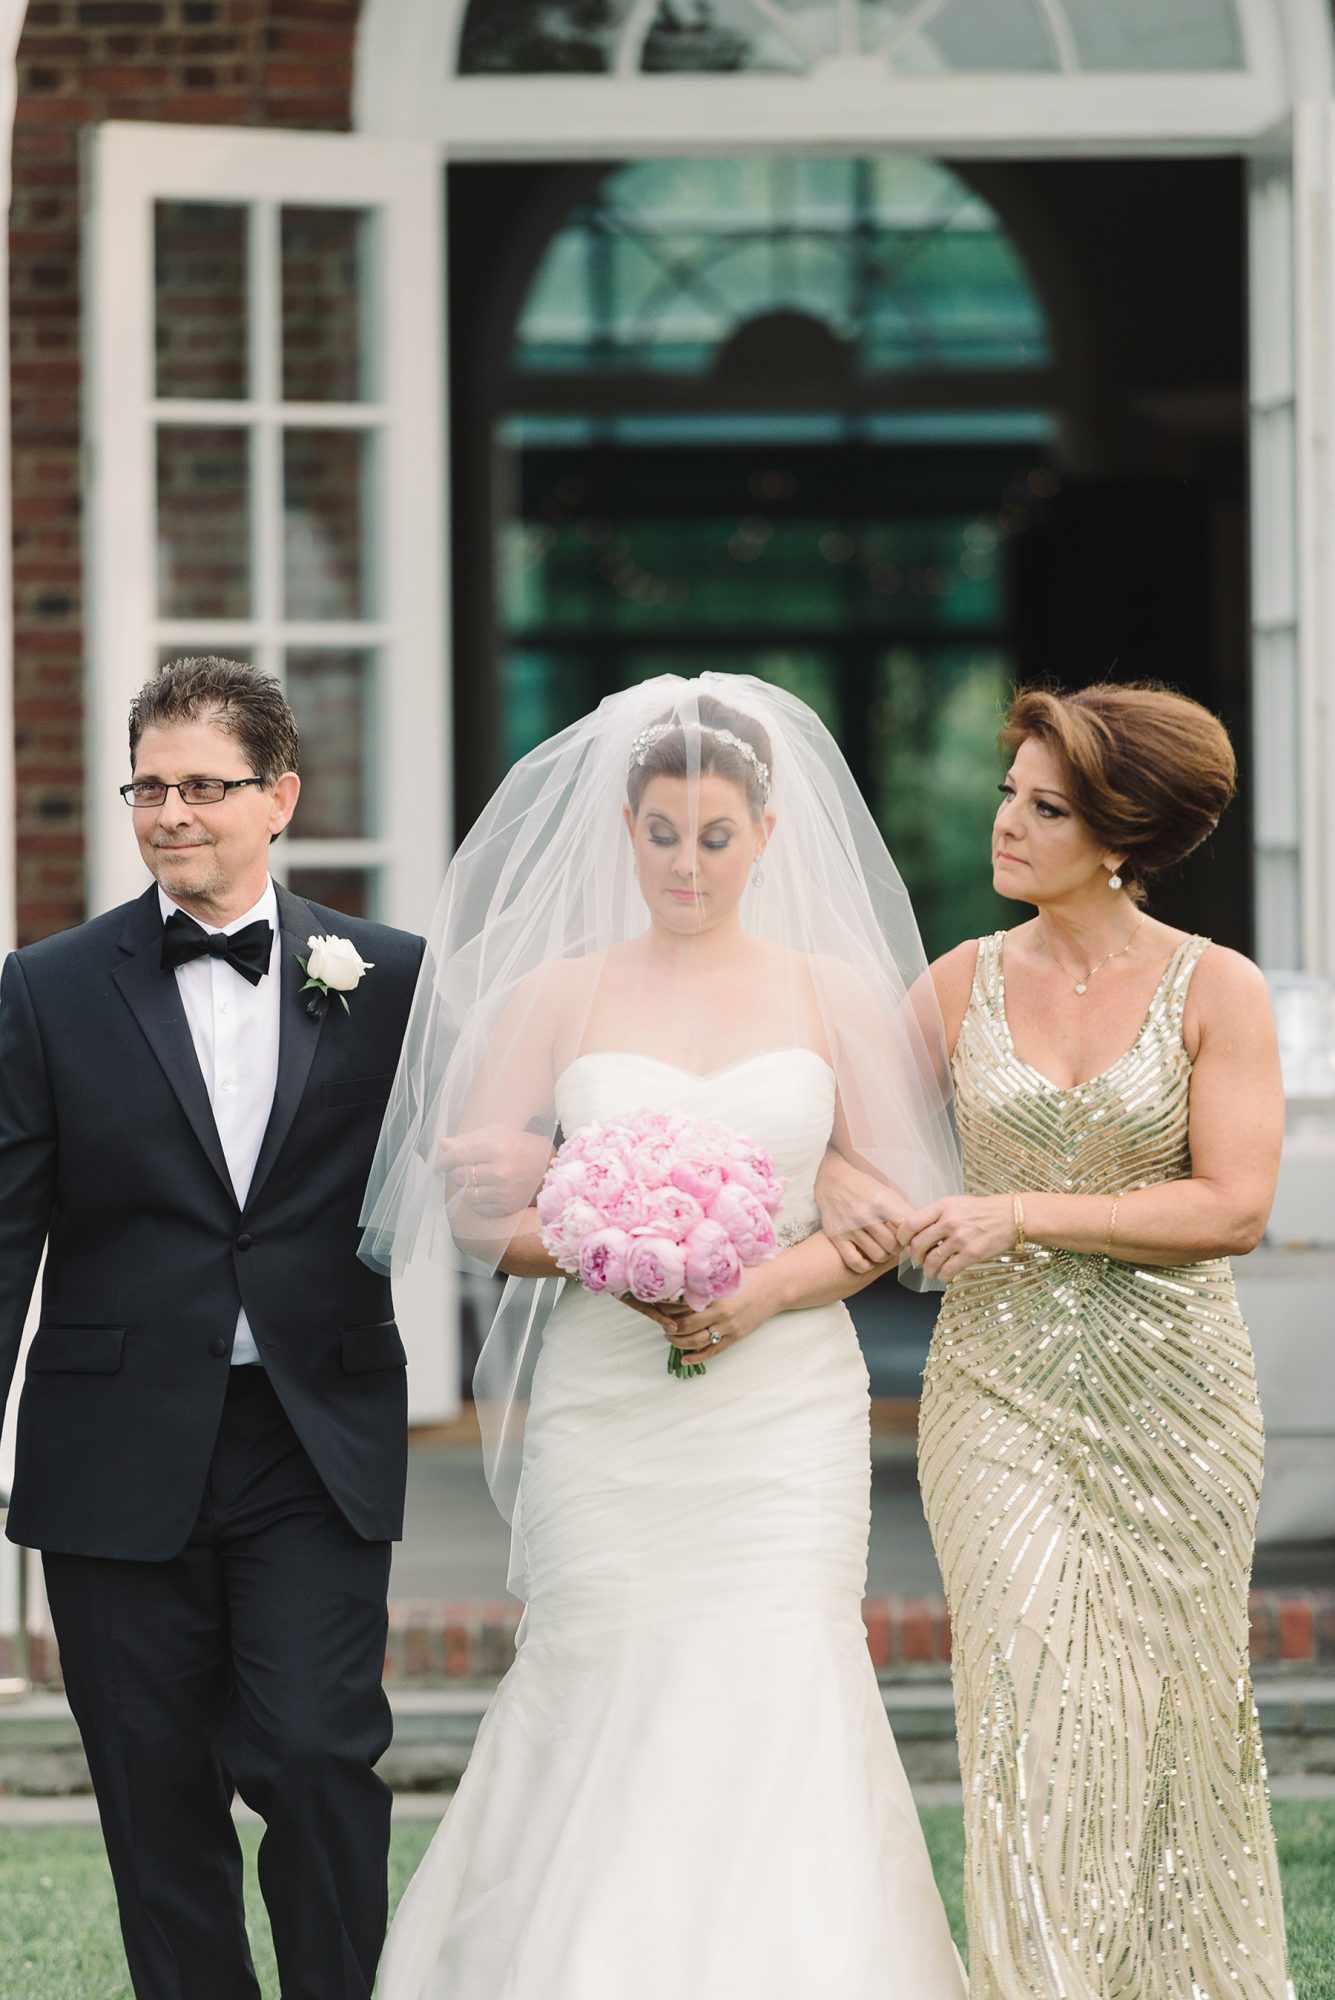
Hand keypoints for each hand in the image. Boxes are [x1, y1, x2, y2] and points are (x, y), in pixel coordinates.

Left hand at [437, 1125, 553, 1216]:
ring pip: (467, 1193)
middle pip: (460, 1176)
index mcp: (496, 1148)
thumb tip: (442, 1144)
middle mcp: (500, 1171)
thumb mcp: (495, 1134)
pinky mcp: (506, 1207)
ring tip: (473, 1179)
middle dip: (456, 1172)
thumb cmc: (518, 1145)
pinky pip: (478, 1207)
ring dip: (465, 1187)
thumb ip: (467, 1140)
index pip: (457, 1156)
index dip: (444, 1160)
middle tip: (461, 1168)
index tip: (440, 1163)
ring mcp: (503, 1191)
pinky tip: (484, 1190)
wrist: (547, 1167)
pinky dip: (476, 1200)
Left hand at [648, 1266, 780, 1360]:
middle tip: (662, 1324)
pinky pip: (713, 1351)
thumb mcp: (724, 1273)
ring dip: (678, 1342)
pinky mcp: (735, 1337)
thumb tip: (678, 1276)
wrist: (774, 1287)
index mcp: (714, 1294)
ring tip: (670, 1338)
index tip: (655, 1306)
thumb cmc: (748, 1276)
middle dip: (668, 1327)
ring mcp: (728, 1327)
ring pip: (696, 1341)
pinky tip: (685, 1359)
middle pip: (684, 1325)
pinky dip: (697, 1358)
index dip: (664, 1308)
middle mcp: (720, 1312)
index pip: (681, 1304)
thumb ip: (704, 1277)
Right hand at [813, 1151, 909, 1275]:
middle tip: (896, 1244)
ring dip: (883, 1256)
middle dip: (898, 1248)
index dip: (912, 1236)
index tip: (910, 1237)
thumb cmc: (865, 1186)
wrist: (833, 1179)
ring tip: (882, 1249)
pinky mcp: (836, 1236)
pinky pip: (856, 1262)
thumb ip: (904, 1211)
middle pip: (894, 1246)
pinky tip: (867, 1257)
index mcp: (882, 1201)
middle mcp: (866, 1215)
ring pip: (878, 1256)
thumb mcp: (887, 1191)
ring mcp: (850, 1227)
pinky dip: (865, 1265)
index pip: (907, 1229)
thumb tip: (922, 1230)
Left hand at [899, 1195, 1015, 1281]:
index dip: (902, 1237)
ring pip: (932, 1260)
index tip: (903, 1243)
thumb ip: (937, 1214)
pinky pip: (949, 1270)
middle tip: (916, 1260)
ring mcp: (960, 1238)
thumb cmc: (983, 1210)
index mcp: (943, 1206)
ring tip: (929, 1271)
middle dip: (914, 1256)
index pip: (911, 1223)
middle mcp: (949, 1221)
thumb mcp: (957, 1203)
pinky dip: (942, 1276)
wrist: (1012, 1216)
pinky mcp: (972, 1253)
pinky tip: (943, 1275)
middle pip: (918, 1244)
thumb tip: (917, 1231)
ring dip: (927, 1269)